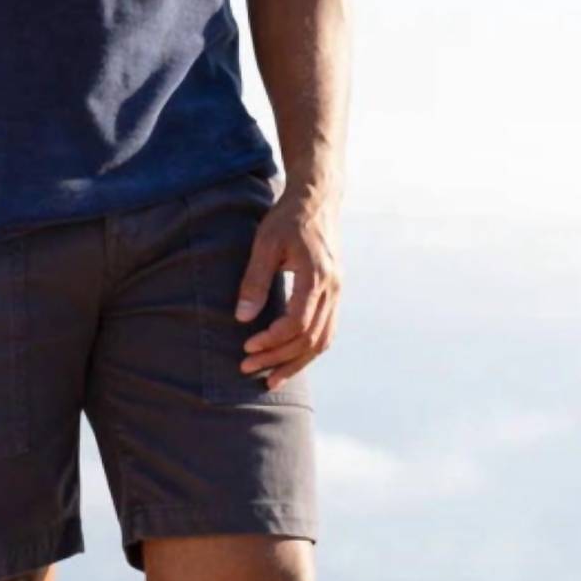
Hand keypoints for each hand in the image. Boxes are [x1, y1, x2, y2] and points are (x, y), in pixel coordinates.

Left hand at [234, 190, 341, 391]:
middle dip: (278, 358)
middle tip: (247, 368)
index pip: (298, 321)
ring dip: (295, 363)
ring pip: (322, 340)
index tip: (247, 346)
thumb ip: (254, 281)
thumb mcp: (264, 244)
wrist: (317, 200)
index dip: (273, 339)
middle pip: (310, 338)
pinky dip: (307, 351)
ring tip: (269, 380)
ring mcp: (337, 292)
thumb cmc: (287, 219)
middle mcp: (333, 288)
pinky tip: (289, 362)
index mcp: (317, 276)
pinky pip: (326, 331)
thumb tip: (242, 318)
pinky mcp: (334, 294)